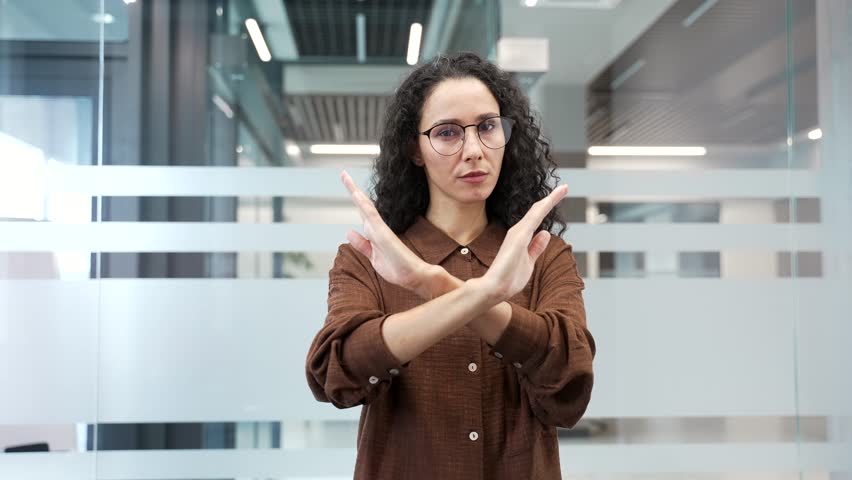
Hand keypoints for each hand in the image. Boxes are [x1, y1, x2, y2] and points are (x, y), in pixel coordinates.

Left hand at [340, 170, 437, 295]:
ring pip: (365, 206)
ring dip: (355, 192)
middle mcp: (377, 228)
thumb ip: (362, 244)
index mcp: (374, 233)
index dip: (355, 199)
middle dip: (353, 189)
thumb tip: (349, 232)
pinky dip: (363, 205)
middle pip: (362, 205)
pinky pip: (372, 216)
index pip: (362, 212)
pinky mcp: (383, 234)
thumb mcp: (373, 256)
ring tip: (345, 178)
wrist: (414, 275)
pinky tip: (356, 195)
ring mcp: (380, 229)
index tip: (348, 186)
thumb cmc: (397, 267)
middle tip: (343, 174)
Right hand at [481, 184, 568, 300]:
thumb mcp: (529, 262)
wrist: (493, 289)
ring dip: (551, 199)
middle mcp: (519, 232)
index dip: (548, 207)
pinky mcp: (518, 237)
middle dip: (552, 199)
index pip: (537, 218)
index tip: (559, 197)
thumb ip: (536, 247)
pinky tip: (551, 199)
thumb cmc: (508, 279)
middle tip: (566, 188)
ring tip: (564, 189)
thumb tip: (545, 233)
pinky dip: (544, 207)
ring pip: (537, 211)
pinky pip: (534, 218)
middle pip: (538, 211)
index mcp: (522, 238)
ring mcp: (518, 233)